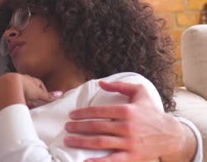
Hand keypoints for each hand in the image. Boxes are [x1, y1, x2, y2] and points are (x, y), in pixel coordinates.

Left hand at [0, 73, 60, 113]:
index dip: (43, 91)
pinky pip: (15, 99)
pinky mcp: (8, 93)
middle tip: (37, 105)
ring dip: (26, 101)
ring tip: (29, 108)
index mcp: (30, 78)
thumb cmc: (22, 86)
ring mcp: (14, 86)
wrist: (7, 87)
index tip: (46, 98)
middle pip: (30, 90)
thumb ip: (48, 96)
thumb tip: (58, 95)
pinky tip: (20, 109)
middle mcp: (21, 81)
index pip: (39, 84)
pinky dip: (18, 104)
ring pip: (22, 94)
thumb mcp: (38, 93)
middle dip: (34, 97)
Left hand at [64, 81, 192, 161]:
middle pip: (96, 127)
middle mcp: (127, 127)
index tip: (71, 115)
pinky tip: (85, 161)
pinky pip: (112, 160)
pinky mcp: (133, 156)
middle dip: (78, 127)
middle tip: (66, 128)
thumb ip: (119, 85)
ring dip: (82, 142)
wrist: (170, 134)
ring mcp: (129, 143)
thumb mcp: (139, 92)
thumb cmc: (151, 111)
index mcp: (126, 111)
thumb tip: (101, 83)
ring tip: (69, 140)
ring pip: (100, 142)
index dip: (82, 113)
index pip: (98, 111)